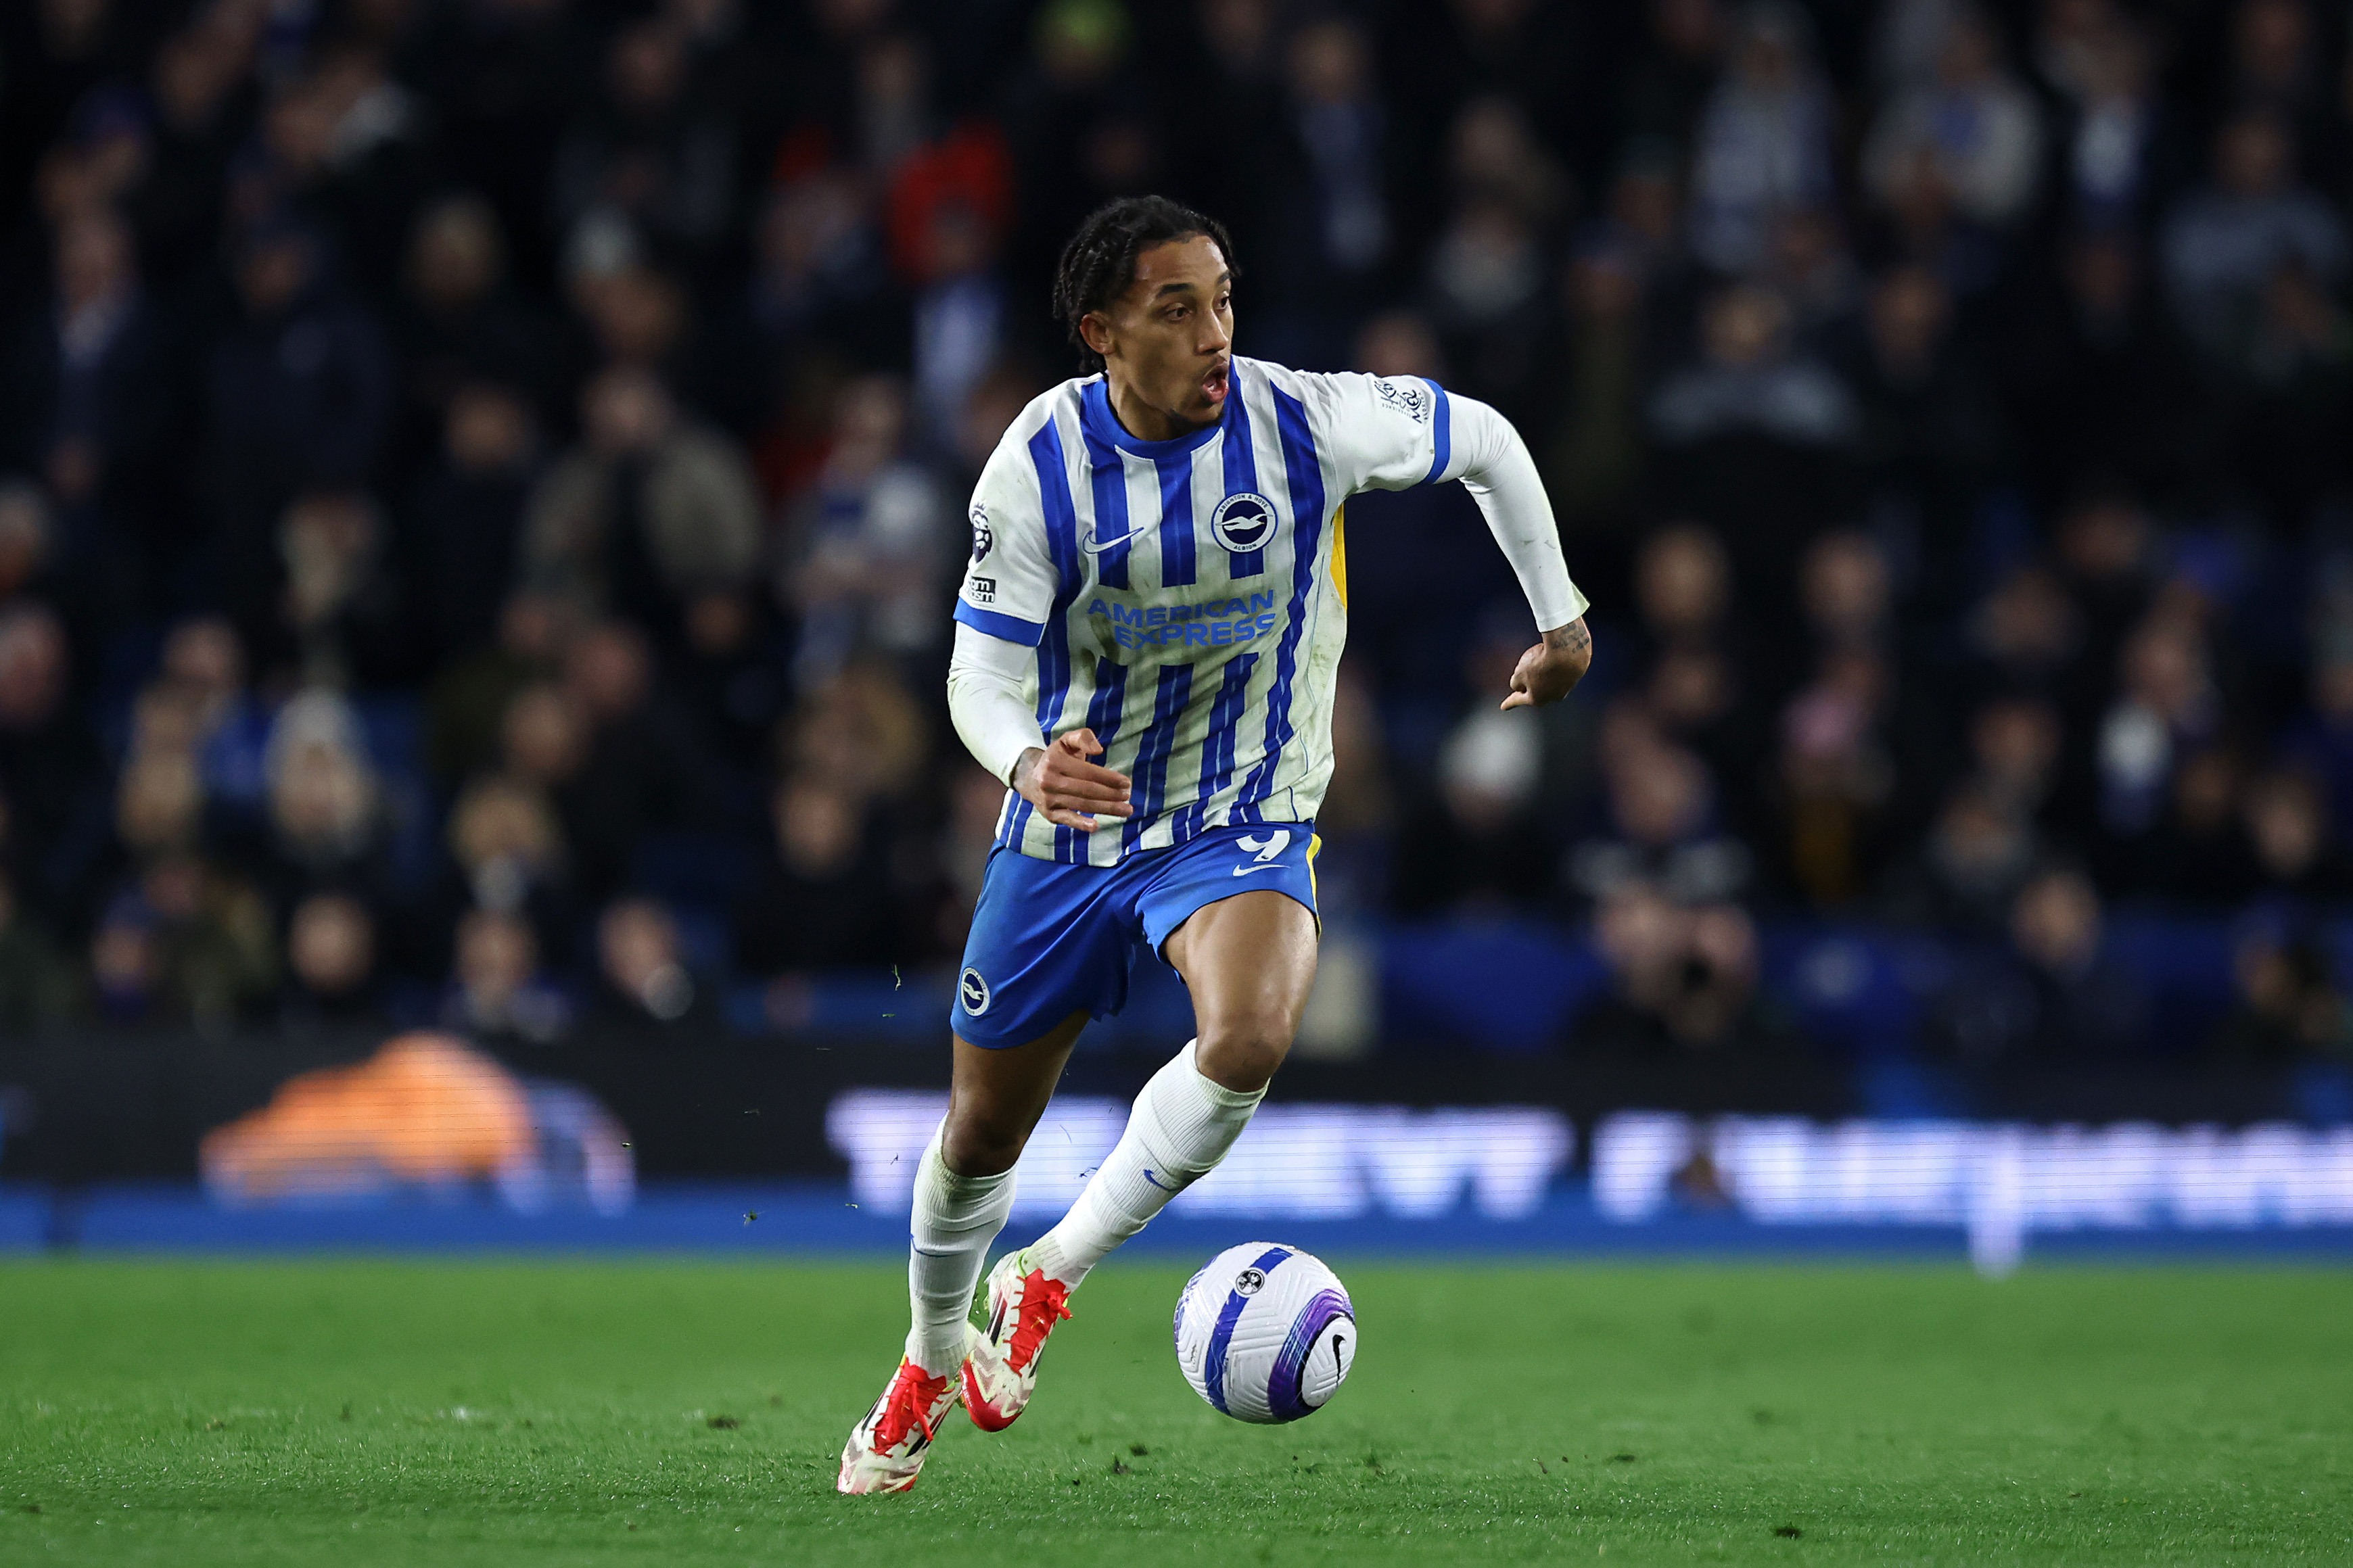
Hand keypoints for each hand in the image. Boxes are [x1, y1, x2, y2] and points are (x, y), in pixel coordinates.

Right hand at [1013, 729, 1133, 831]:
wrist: (1030, 778)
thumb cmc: (1057, 758)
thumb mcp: (1066, 741)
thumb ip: (1083, 737)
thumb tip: (1098, 749)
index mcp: (1055, 761)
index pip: (1087, 772)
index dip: (1109, 778)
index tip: (1126, 783)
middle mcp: (1049, 780)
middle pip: (1087, 790)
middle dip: (1111, 794)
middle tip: (1128, 796)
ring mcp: (1049, 799)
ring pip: (1082, 805)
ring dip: (1107, 809)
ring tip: (1126, 810)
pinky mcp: (1049, 814)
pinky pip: (1067, 819)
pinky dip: (1081, 824)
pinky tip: (1095, 826)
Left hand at [1501, 617, 1592, 709]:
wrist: (1567, 650)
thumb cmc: (1540, 662)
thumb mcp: (1519, 673)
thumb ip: (1516, 682)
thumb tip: (1521, 685)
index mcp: (1536, 699)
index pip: (1518, 700)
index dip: (1510, 703)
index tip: (1502, 707)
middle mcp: (1553, 697)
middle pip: (1536, 690)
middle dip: (1529, 684)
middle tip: (1524, 675)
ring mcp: (1566, 687)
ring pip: (1549, 680)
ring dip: (1544, 672)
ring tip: (1542, 658)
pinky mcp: (1575, 675)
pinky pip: (1560, 671)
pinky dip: (1555, 665)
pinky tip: (1554, 656)